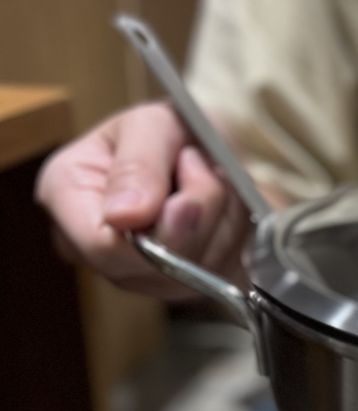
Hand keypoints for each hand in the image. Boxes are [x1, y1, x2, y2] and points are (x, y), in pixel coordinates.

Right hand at [35, 101, 248, 298]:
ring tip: (213, 179)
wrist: (211, 143)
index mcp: (69, 198)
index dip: (154, 228)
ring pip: (196, 274)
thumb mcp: (150, 125)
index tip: (185, 189)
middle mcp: (99, 249)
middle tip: (202, 166)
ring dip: (221, 222)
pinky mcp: (189, 286)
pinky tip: (225, 207)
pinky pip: (222, 276)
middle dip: (196, 216)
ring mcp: (143, 276)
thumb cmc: (170, 131)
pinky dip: (234, 237)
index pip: (103, 247)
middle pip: (154, 268)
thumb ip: (137, 165)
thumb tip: (125, 216)